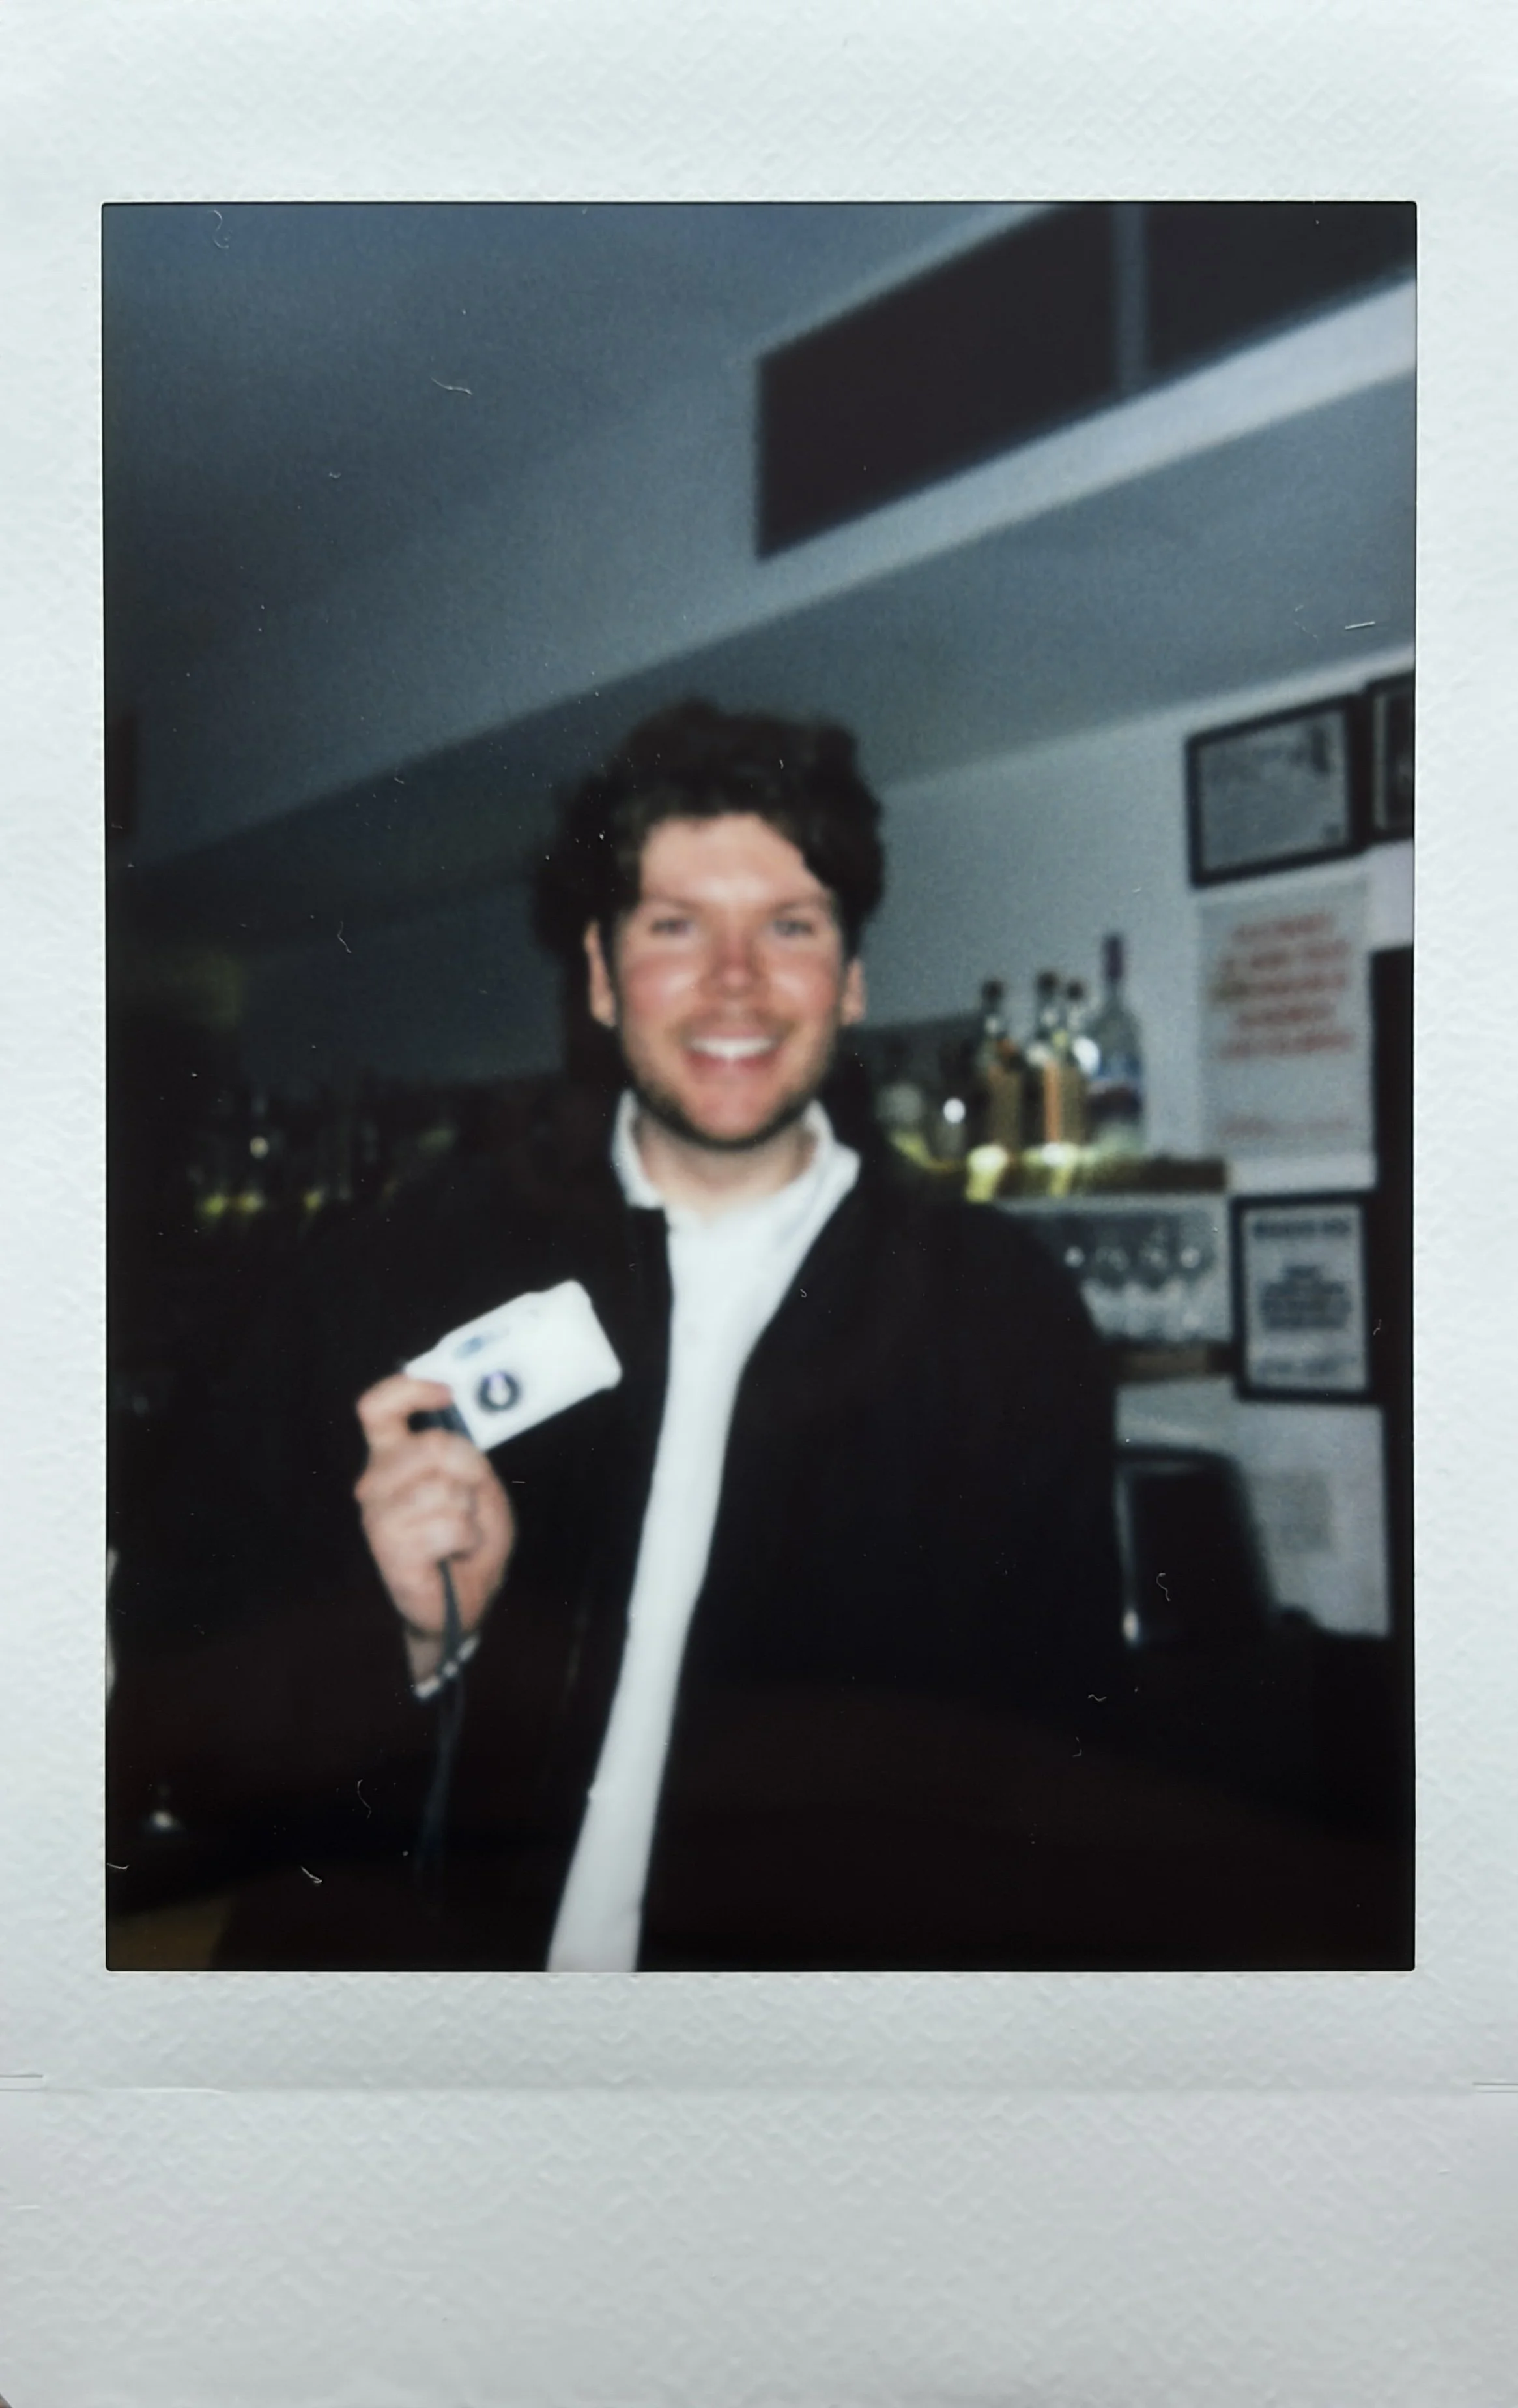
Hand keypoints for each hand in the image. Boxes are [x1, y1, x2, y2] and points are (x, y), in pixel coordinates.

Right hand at [354, 1374, 514, 1669]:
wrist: (460, 1602)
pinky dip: (468, 1540)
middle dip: (471, 1469)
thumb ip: (468, 1455)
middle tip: (470, 1499)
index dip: (410, 1389)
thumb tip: (459, 1427)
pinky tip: (454, 1554)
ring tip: (460, 1534)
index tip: (445, 1393)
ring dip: (470, 1514)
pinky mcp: (390, 1551)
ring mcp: (378, 1517)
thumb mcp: (480, 1487)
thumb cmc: (468, 1540)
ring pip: (445, 1489)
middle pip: (433, 1446)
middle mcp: (376, 1483)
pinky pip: (451, 1526)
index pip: (378, 1408)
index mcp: (393, 1458)